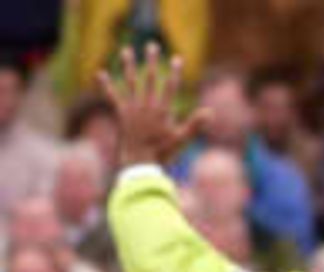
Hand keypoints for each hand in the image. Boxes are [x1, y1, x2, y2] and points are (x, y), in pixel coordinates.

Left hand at [98, 43, 208, 167]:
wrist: (139, 162)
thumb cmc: (162, 153)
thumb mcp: (182, 139)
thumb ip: (195, 124)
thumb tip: (211, 112)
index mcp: (162, 111)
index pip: (170, 87)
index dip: (175, 72)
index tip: (177, 59)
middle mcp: (146, 105)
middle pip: (150, 78)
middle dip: (152, 61)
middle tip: (152, 46)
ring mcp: (132, 108)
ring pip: (130, 82)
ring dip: (128, 64)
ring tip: (127, 50)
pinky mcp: (120, 114)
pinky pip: (112, 96)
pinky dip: (107, 85)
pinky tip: (101, 74)